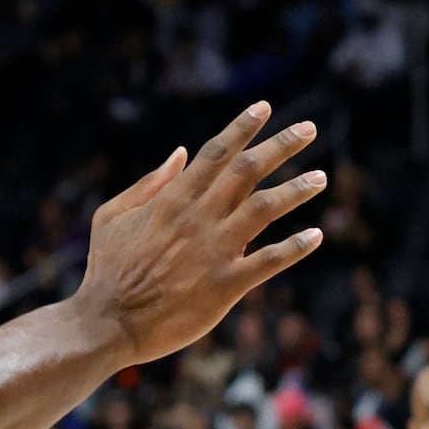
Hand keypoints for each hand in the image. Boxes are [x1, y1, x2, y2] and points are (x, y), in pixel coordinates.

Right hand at [73, 102, 324, 364]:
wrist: (109, 321)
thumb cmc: (107, 267)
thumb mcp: (113, 214)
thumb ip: (149, 183)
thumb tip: (180, 153)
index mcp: (172, 198)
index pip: (216, 152)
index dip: (242, 127)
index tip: (263, 107)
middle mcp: (198, 217)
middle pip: (248, 170)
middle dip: (281, 145)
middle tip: (308, 129)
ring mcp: (214, 251)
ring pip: (265, 209)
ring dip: (296, 190)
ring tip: (321, 177)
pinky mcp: (226, 286)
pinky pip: (269, 261)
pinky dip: (295, 247)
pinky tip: (316, 235)